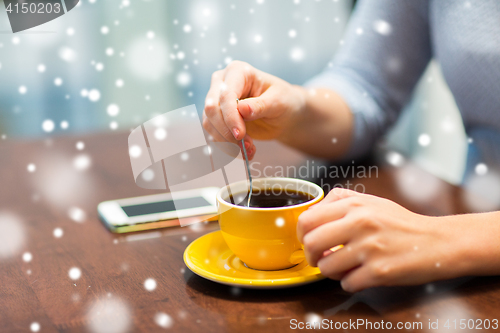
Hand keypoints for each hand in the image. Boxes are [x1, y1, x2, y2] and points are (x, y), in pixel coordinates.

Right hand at [202, 61, 305, 158]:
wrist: (285, 114)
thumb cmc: (284, 101)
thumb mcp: (278, 102)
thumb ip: (260, 105)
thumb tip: (242, 109)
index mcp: (238, 71)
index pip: (226, 94)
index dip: (230, 117)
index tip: (240, 135)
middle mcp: (222, 83)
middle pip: (211, 108)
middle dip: (226, 131)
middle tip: (245, 146)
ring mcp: (217, 100)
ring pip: (209, 123)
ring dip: (227, 142)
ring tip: (249, 150)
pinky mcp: (217, 117)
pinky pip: (213, 133)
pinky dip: (227, 146)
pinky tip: (245, 152)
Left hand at [297, 188, 467, 291]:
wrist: (438, 241)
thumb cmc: (401, 223)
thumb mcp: (371, 202)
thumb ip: (340, 202)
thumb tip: (311, 215)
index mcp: (355, 205)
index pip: (307, 219)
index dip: (301, 234)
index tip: (307, 241)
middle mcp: (360, 223)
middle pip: (310, 243)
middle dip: (310, 256)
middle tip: (320, 258)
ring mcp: (369, 248)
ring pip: (326, 267)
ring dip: (332, 271)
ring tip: (346, 266)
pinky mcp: (379, 271)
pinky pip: (346, 283)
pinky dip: (350, 282)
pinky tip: (363, 274)